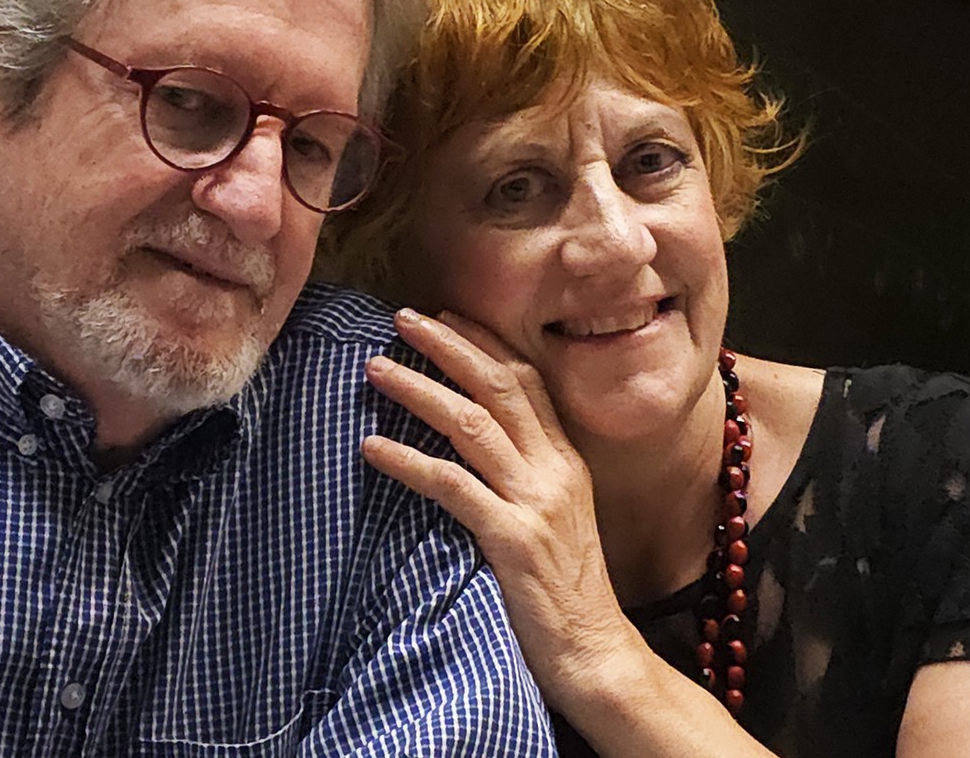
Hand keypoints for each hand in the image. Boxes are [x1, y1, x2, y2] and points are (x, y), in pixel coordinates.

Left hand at [362, 308, 633, 710]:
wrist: (597, 654)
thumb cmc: (568, 593)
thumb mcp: (557, 520)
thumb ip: (527, 478)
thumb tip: (479, 446)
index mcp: (567, 461)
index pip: (528, 380)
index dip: (485, 341)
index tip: (446, 314)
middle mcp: (555, 470)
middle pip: (498, 386)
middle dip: (448, 345)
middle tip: (401, 319)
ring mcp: (536, 502)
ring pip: (471, 424)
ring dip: (418, 390)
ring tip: (374, 369)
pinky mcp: (513, 539)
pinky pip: (452, 486)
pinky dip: (408, 461)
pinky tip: (371, 448)